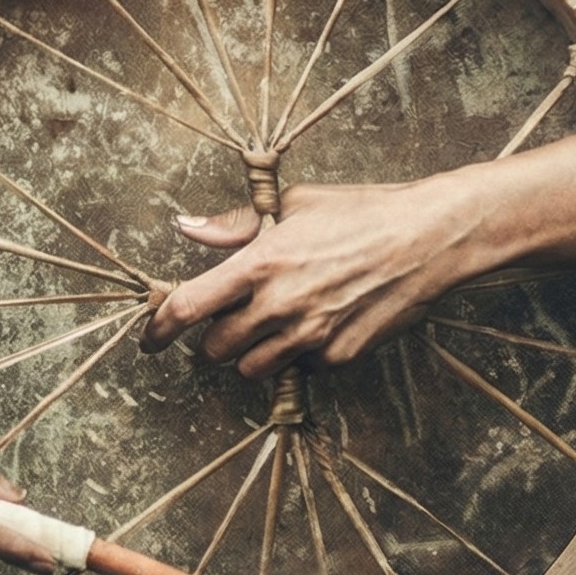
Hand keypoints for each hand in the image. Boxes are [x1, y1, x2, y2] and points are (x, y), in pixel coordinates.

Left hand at [142, 177, 495, 378]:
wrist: (427, 238)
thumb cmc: (360, 212)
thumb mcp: (294, 206)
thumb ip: (235, 226)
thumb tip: (187, 227)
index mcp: (261, 263)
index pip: (188, 307)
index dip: (158, 329)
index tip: (149, 340)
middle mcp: (280, 305)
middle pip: (215, 349)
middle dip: (214, 338)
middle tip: (230, 320)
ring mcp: (310, 336)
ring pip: (250, 368)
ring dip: (250, 352)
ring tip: (274, 323)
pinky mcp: (338, 356)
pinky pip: (298, 369)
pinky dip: (296, 354)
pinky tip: (317, 324)